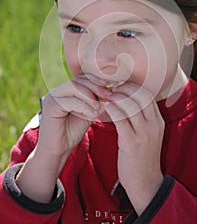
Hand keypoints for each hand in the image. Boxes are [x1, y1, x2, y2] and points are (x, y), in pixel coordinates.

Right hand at [16, 76, 109, 202]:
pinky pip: (69, 101)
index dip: (98, 81)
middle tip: (108, 95)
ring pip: (75, 87)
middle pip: (79, 80)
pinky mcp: (50, 106)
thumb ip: (96, 101)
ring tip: (99, 107)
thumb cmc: (72, 132)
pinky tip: (92, 113)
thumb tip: (111, 90)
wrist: (57, 151)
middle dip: (96, 86)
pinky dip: (84, 106)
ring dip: (90, 96)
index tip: (112, 87)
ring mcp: (52, 97)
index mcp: (66, 90)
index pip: (83, 78)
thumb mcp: (88, 113)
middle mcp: (58, 91)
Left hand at [104, 82, 164, 214]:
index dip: (132, 86)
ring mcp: (144, 134)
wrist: (146, 183)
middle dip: (124, 88)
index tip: (120, 84)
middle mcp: (154, 125)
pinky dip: (111, 110)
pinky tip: (104, 108)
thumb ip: (141, 118)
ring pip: (130, 105)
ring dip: (116, 97)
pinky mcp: (132, 143)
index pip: (147, 94)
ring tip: (106, 96)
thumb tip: (127, 100)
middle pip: (140, 96)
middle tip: (111, 88)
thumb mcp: (147, 134)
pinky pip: (121, 119)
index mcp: (158, 121)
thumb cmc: (142, 156)